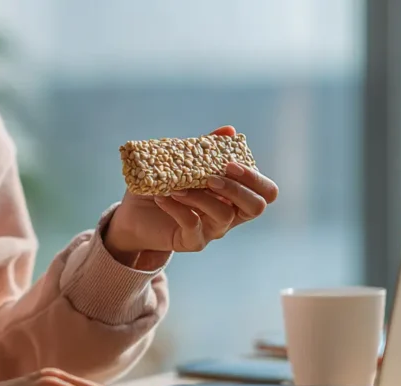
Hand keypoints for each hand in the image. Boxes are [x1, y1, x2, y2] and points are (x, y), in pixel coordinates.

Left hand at [103, 126, 278, 267]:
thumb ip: (207, 148)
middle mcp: (230, 213)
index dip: (254, 177)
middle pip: (256, 207)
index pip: (265, 191)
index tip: (230, 163)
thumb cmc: (164, 184)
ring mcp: (212, 229)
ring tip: (176, 186)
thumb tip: (229, 130)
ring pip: (223, 215)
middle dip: (237, 189)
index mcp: (235, 194)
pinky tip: (162, 196)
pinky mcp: (192, 241)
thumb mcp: (184, 162)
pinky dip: (177, 207)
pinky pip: (192, 224)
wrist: (134, 212)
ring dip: (200, 196)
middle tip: (212, 177)